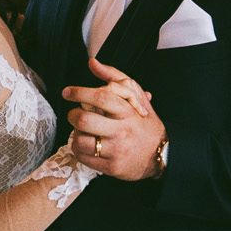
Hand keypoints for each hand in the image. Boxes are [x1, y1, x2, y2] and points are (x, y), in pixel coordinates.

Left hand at [63, 60, 164, 180]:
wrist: (162, 154)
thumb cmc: (145, 123)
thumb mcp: (136, 97)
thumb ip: (114, 77)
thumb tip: (92, 62)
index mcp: (127, 112)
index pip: (99, 98)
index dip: (79, 92)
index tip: (68, 92)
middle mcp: (121, 131)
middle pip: (84, 120)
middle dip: (72, 115)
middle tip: (74, 114)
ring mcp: (116, 151)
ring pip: (80, 141)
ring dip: (75, 134)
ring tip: (82, 131)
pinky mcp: (112, 167)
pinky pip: (84, 158)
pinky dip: (79, 150)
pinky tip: (86, 145)